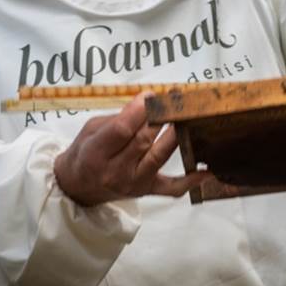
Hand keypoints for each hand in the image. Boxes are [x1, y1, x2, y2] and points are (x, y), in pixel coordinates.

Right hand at [53, 92, 210, 206]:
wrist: (78, 187)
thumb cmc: (86, 152)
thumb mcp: (91, 130)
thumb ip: (117, 118)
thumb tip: (147, 102)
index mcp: (96, 154)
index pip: (122, 129)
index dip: (140, 110)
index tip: (150, 94)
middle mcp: (115, 171)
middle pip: (144, 140)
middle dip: (160, 116)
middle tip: (171, 99)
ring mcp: (134, 183)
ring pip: (160, 156)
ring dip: (176, 134)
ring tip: (187, 116)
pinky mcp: (147, 190)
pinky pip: (172, 188)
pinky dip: (190, 180)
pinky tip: (207, 171)